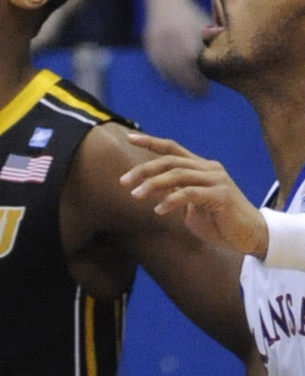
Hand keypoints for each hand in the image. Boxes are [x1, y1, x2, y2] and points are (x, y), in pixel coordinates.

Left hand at [122, 143, 267, 257]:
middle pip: (170, 161)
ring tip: (136, 195)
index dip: (151, 142)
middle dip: (144, 170)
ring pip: (178, 175)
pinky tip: (159, 210)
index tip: (129, 138)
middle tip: (123, 182)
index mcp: (202, 167)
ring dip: (153, 184)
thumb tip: (153, 189)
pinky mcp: (221, 195)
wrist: (252, 237)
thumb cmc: (221, 223)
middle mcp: (209, 168)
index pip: (173, 149)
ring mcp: (216, 180)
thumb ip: (176, 194)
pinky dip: (171, 200)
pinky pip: (190, 193)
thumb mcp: (192, 207)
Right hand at [143, 0, 211, 92]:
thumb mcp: (205, 22)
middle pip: (177, 65)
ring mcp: (156, 39)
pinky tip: (175, 82)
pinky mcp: (148, 43)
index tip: (207, 87)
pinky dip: (165, 75)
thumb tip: (226, 56)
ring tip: (188, 91)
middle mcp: (168, 34)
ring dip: (177, 82)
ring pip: (165, 67)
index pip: (190, 58)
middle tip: (199, 94)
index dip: (197, 75)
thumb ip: (214, 38)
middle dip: (188, 83)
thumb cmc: (190, 14)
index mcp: (184, 29)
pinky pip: (156, 64)